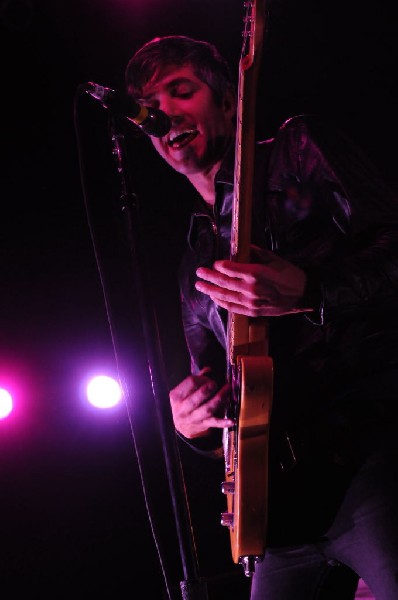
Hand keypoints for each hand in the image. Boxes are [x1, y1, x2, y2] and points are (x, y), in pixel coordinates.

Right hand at [169, 368, 233, 438]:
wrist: (181, 426)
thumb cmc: (183, 404)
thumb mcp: (183, 391)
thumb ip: (196, 379)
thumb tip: (208, 369)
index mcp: (176, 396)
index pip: (190, 383)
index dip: (201, 378)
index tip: (208, 378)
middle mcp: (183, 408)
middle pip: (196, 398)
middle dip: (208, 389)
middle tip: (216, 384)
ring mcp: (193, 418)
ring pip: (207, 409)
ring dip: (219, 399)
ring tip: (227, 390)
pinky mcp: (203, 425)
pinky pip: (214, 423)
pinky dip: (223, 422)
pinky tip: (231, 420)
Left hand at [195, 247, 309, 316]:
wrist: (303, 295)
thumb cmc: (290, 275)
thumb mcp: (274, 259)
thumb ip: (257, 253)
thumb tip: (243, 248)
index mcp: (256, 273)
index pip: (230, 269)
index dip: (220, 265)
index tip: (215, 262)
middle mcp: (250, 288)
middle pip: (224, 282)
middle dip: (209, 276)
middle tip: (198, 272)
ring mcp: (251, 302)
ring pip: (225, 296)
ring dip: (210, 290)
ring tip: (200, 286)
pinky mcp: (253, 312)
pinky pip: (233, 308)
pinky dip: (222, 303)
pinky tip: (214, 298)